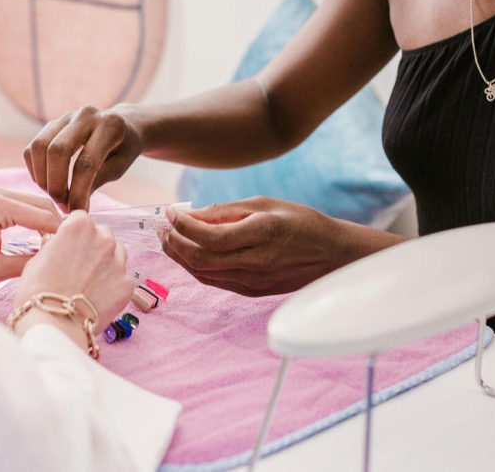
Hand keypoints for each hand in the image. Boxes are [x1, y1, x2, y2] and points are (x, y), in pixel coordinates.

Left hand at [0, 186, 60, 285]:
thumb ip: (29, 261)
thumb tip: (55, 258)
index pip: (43, 215)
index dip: (61, 234)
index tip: (75, 251)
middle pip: (41, 204)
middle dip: (56, 225)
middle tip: (68, 249)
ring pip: (32, 202)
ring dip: (45, 221)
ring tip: (54, 246)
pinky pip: (19, 204)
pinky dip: (31, 218)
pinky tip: (38, 237)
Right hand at [13, 212, 133, 347]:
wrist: (54, 324)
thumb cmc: (37, 291)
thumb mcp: (36, 259)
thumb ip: (53, 245)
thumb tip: (56, 242)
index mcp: (79, 226)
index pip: (80, 219)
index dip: (73, 234)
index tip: (68, 247)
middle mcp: (102, 238)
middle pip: (102, 234)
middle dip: (93, 246)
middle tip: (79, 267)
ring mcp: (118, 261)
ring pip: (117, 253)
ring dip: (107, 262)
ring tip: (90, 282)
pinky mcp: (127, 284)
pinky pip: (122, 278)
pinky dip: (113, 285)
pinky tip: (98, 298)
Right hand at [24, 104, 143, 212]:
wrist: (124, 124)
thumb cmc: (124, 148)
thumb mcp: (120, 166)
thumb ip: (97, 181)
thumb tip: (75, 205)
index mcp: (109, 126)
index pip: (86, 163)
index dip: (78, 192)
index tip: (78, 211)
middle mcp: (85, 115)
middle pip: (57, 151)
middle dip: (56, 185)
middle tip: (64, 205)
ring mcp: (66, 116)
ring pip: (40, 146)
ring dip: (42, 177)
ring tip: (56, 194)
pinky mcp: (53, 123)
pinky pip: (34, 146)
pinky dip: (36, 168)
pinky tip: (48, 182)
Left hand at [161, 197, 362, 295]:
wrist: (331, 254)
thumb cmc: (301, 221)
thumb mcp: (265, 204)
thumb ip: (227, 211)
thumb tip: (192, 215)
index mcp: (262, 233)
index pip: (210, 237)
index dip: (183, 226)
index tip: (170, 212)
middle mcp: (257, 261)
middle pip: (201, 259)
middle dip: (174, 243)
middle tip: (162, 227)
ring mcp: (254, 281)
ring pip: (204, 274)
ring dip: (180, 257)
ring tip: (168, 239)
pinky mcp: (253, 291)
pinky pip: (216, 281)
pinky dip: (196, 268)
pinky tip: (187, 253)